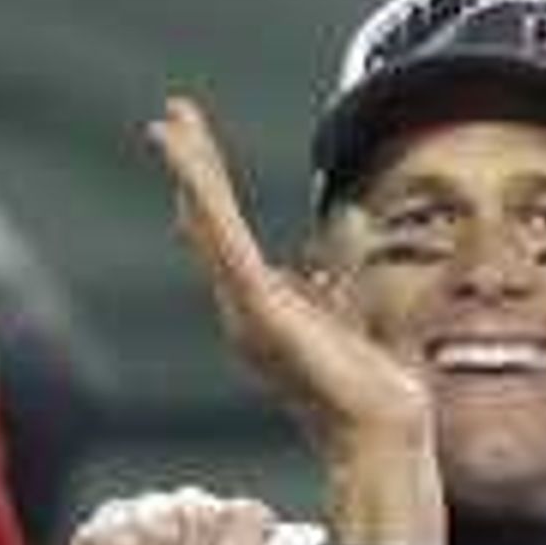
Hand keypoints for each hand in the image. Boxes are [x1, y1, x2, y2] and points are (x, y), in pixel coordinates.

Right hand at [151, 94, 441, 544]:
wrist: (377, 427)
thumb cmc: (370, 383)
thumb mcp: (356, 301)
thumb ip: (344, 261)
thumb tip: (350, 220)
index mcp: (261, 307)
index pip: (226, 235)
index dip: (208, 188)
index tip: (193, 147)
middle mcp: (243, 308)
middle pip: (207, 223)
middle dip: (190, 166)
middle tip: (168, 117)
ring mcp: (246, 309)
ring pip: (209, 224)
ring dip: (190, 171)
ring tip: (168, 126)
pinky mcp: (257, 309)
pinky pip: (225, 244)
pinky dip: (206, 204)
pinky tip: (190, 173)